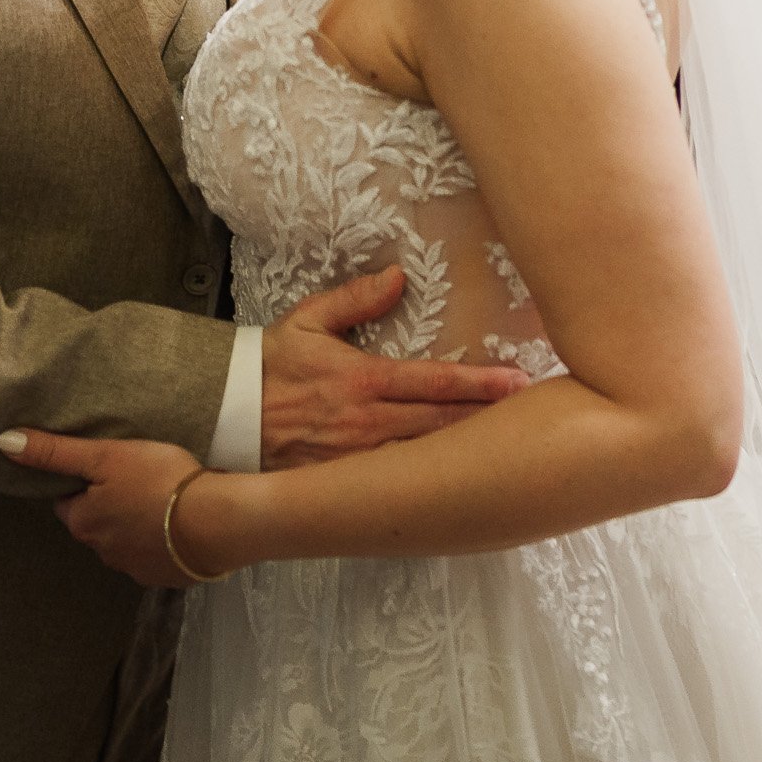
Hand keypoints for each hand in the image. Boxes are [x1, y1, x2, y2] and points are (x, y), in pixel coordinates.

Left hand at [0, 428, 204, 586]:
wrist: (215, 521)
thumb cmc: (157, 480)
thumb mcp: (105, 455)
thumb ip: (56, 452)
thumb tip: (3, 442)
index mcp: (84, 523)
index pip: (68, 503)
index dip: (83, 484)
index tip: (104, 469)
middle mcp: (102, 552)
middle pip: (95, 523)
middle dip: (108, 505)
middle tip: (134, 478)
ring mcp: (134, 568)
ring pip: (123, 540)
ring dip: (134, 523)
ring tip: (159, 497)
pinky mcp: (165, 576)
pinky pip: (153, 555)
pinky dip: (160, 541)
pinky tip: (178, 523)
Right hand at [260, 265, 526, 467]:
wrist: (225, 417)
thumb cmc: (269, 364)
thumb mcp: (307, 320)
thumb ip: (355, 299)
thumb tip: (398, 276)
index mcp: (363, 380)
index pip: (433, 381)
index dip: (478, 383)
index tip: (516, 381)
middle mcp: (368, 423)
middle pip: (443, 425)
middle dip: (489, 420)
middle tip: (536, 415)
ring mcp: (360, 460)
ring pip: (427, 458)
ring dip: (468, 452)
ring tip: (513, 448)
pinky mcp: (349, 484)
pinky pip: (398, 485)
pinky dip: (432, 483)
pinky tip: (461, 483)